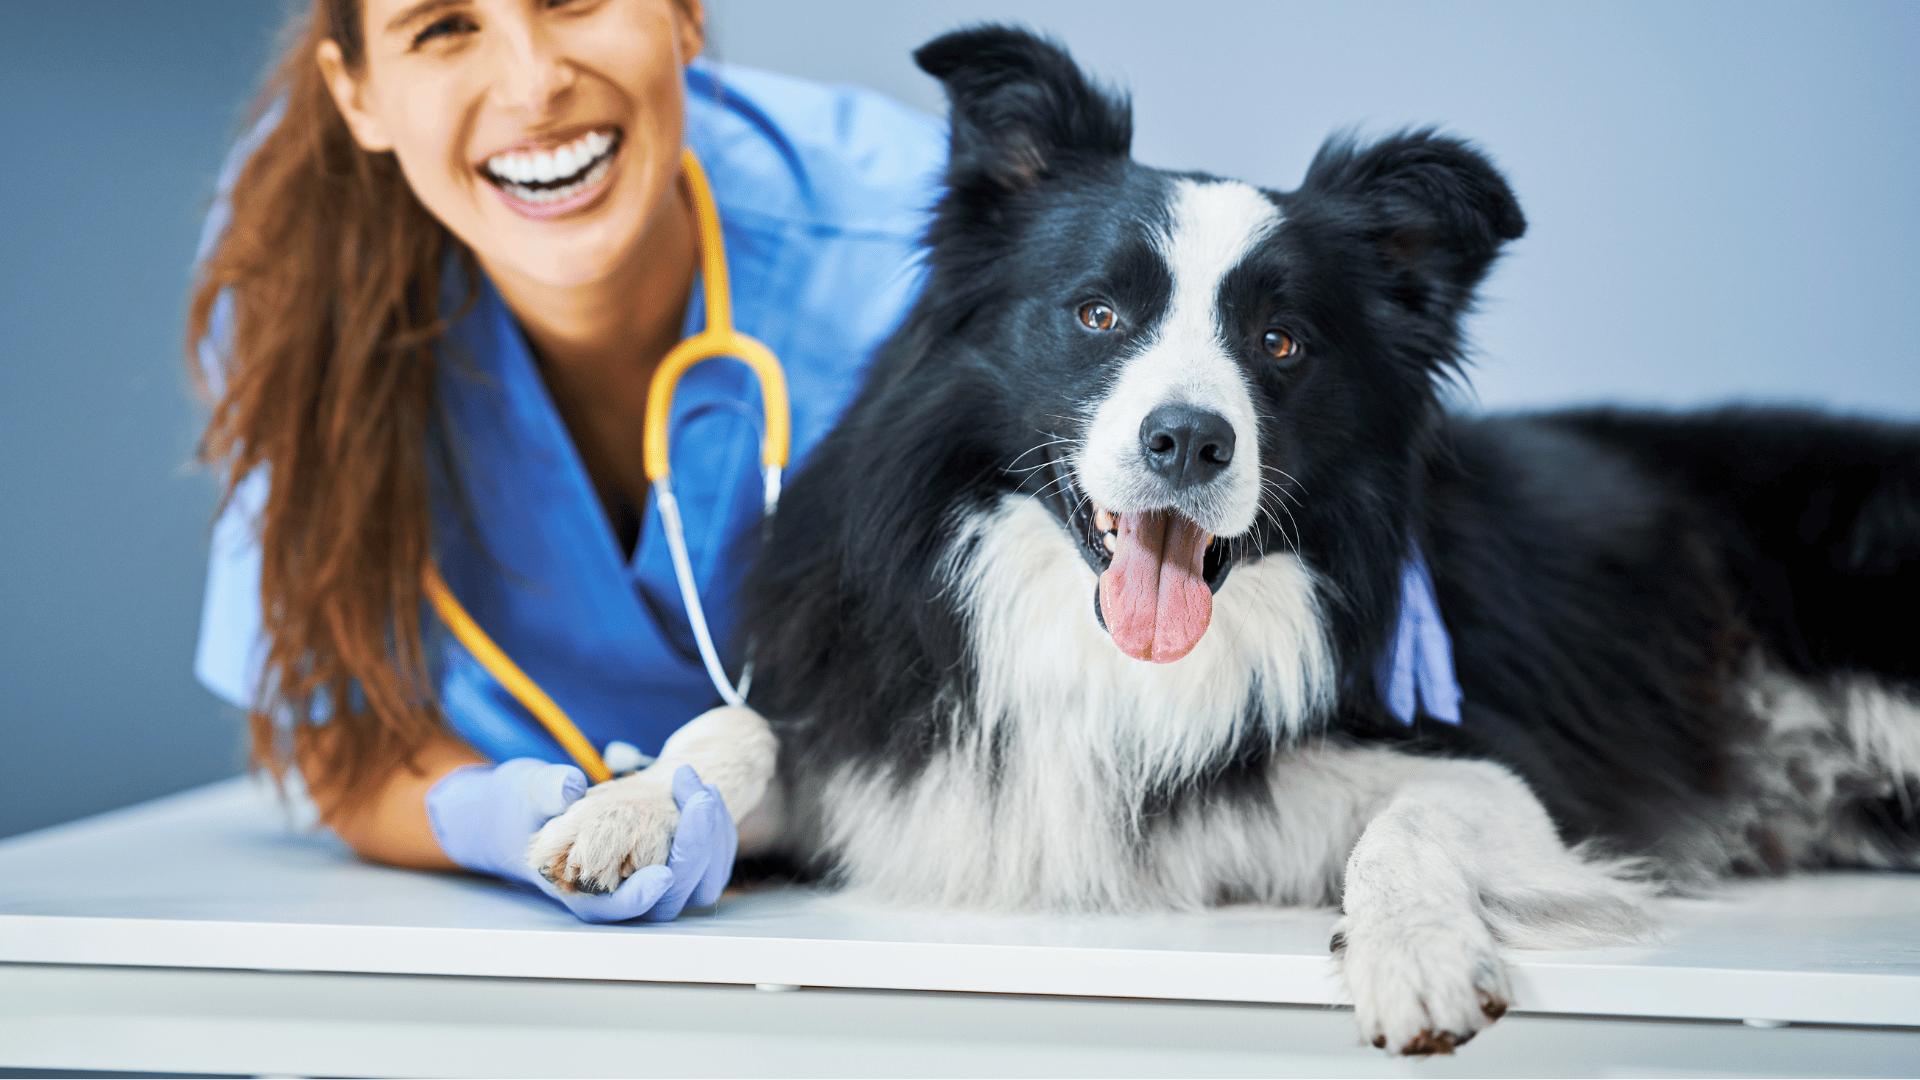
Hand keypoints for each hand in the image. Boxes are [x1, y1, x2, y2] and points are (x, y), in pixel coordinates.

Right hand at [426, 759, 733, 922]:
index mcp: (584, 893)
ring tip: (700, 787)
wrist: (552, 810)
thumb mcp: (533, 795)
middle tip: (701, 798)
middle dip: (694, 846)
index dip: (640, 897)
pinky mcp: (679, 869)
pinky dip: (714, 828)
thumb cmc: (536, 809)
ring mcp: (657, 887)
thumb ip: (547, 793)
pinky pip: (711, 860)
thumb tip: (568, 786)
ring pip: (702, 878)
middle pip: (674, 893)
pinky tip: (703, 792)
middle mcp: (625, 898)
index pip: (619, 909)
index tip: (663, 875)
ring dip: (711, 833)